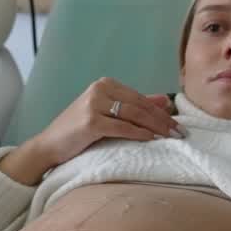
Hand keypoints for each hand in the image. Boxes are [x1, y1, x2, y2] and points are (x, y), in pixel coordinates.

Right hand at [0, 77, 182, 184]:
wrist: (49, 146)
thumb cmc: (79, 132)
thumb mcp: (108, 113)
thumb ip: (135, 105)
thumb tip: (165, 100)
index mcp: (106, 84)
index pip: (140, 98)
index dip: (161, 111)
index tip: (178, 124)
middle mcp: (100, 89)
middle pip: (140, 105)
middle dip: (163, 120)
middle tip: (181, 132)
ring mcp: (94, 104)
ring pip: (134, 115)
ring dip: (156, 127)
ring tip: (171, 137)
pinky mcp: (90, 121)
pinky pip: (122, 127)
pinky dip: (139, 133)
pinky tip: (151, 139)